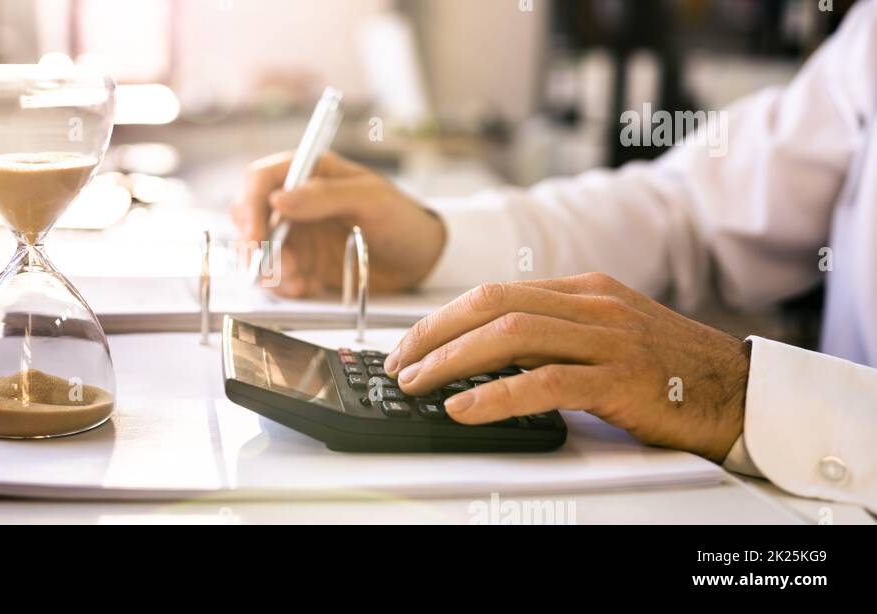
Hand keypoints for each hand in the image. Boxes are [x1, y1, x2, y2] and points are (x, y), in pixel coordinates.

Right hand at [231, 151, 446, 297]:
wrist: (420, 258)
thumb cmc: (401, 218)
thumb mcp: (370, 200)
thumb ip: (324, 196)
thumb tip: (277, 199)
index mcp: (308, 173)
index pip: (259, 180)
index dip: (250, 207)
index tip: (257, 237)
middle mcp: (294, 202)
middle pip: (247, 216)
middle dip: (255, 245)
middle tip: (279, 267)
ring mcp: (295, 234)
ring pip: (256, 250)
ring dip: (269, 269)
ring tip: (299, 280)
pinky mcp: (301, 262)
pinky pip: (275, 275)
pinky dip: (284, 285)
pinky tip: (308, 286)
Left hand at [384, 273, 750, 461]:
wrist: (739, 391)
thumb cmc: (668, 368)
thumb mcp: (607, 333)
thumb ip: (555, 331)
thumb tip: (485, 350)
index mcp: (584, 289)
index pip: (495, 293)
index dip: (443, 319)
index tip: (411, 344)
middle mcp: (592, 305)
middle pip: (491, 306)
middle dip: (433, 334)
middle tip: (399, 363)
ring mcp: (608, 339)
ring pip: (510, 336)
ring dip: (451, 360)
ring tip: (417, 384)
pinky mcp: (620, 379)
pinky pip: (543, 383)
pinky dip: (495, 394)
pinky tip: (463, 406)